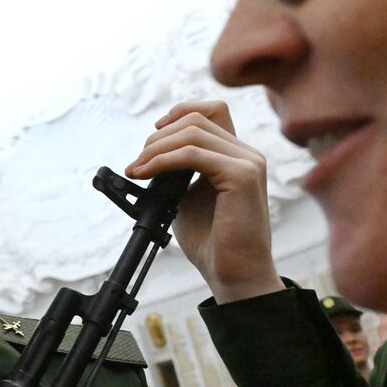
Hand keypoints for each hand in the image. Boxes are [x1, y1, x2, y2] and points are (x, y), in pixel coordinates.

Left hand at [125, 100, 282, 303]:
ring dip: (156, 148)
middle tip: (137, 163)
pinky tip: (145, 174)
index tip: (152, 136)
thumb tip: (149, 156)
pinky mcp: (243, 176)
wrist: (234, 275)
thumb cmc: (213, 242)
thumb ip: (177, 173)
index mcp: (237, 156)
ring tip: (137, 169)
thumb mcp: (187, 198)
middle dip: (159, 137)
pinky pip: (193, 154)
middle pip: (197, 118)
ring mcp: (248, 162)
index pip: (211, 111)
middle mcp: (247, 154)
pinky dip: (163, 161)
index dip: (178, 114)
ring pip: (193, 132)